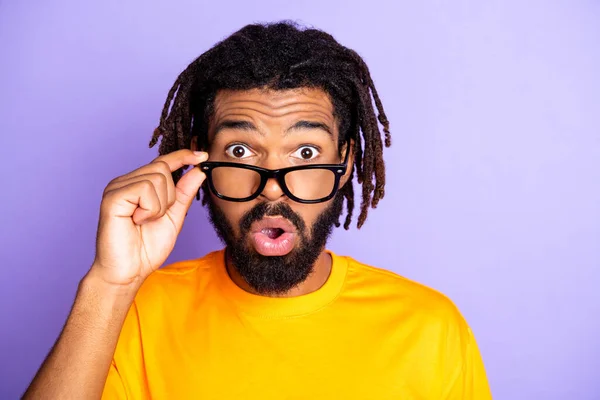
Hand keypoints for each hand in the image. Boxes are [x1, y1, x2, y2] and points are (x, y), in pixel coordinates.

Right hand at [90, 149, 207, 287]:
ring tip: (143, 221)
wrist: (129, 272)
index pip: (162, 162)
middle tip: (154, 217)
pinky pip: (144, 189)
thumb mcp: (174, 217)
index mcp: (138, 185)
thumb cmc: (146, 248)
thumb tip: (198, 170)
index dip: (183, 156)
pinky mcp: (112, 196)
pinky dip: (150, 209)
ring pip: (156, 177)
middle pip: (162, 169)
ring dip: (159, 205)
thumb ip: (184, 193)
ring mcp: (117, 187)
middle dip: (169, 196)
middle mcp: (126, 181)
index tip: (202, 155)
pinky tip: (137, 221)